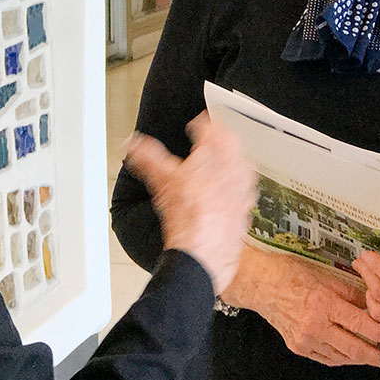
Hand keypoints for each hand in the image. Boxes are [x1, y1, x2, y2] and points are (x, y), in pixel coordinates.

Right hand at [124, 114, 255, 295]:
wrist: (203, 256)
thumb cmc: (186, 220)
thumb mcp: (161, 182)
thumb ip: (146, 158)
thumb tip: (132, 144)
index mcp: (214, 155)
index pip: (212, 127)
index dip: (202, 123)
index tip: (196, 125)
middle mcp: (234, 168)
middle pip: (232, 142)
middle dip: (220, 136)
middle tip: (211, 136)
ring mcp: (244, 188)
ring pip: (243, 162)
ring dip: (232, 157)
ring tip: (222, 159)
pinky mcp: (247, 208)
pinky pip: (247, 187)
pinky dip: (237, 182)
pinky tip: (229, 189)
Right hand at [219, 245, 379, 366]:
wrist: (259, 284)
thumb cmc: (290, 273)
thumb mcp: (325, 275)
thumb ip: (351, 292)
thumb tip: (375, 303)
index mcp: (323, 304)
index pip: (360, 324)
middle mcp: (314, 326)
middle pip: (354, 348)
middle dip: (378, 355)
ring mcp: (305, 341)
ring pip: (342, 357)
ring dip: (362, 358)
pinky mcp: (299, 348)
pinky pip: (328, 358)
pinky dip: (344, 358)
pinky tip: (354, 354)